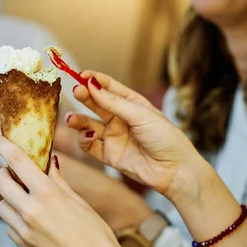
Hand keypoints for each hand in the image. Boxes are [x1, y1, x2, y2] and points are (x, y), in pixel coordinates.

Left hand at [0, 136, 143, 246]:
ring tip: (26, 198)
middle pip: (1, 182)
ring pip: (0, 205)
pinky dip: (14, 218)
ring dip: (8, 197)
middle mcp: (31, 210)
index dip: (4, 146)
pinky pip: (8, 225)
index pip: (17, 161)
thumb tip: (49, 161)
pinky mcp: (22, 245)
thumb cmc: (95, 235)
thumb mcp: (78, 200)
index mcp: (47, 194)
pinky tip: (31, 218)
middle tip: (15, 172)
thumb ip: (58, 179)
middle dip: (5, 173)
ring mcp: (24, 230)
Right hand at [66, 71, 202, 207]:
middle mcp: (121, 119)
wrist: (175, 171)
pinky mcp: (109, 155)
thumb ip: (114, 102)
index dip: (94, 80)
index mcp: (132, 104)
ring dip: (78, 120)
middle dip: (85, 97)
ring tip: (71, 119)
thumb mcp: (141, 115)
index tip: (81, 75)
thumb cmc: (166, 138)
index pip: (109, 87)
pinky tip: (87, 136)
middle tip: (75, 91)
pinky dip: (84, 140)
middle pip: (97, 104)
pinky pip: (90, 146)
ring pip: (89, 125)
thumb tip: (92, 85)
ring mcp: (114, 137)